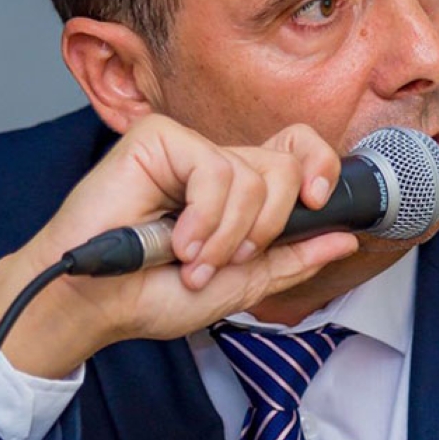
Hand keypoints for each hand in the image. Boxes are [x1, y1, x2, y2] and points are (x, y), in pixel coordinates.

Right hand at [0, 115, 358, 377]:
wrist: (94, 300)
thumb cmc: (150, 293)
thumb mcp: (239, 286)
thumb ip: (292, 261)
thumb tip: (344, 240)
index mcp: (238, 193)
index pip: (296, 152)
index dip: (318, 167)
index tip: (317, 203)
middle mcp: (216, 165)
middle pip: (283, 166)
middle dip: (264, 228)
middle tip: (226, 259)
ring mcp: (187, 149)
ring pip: (250, 176)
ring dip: (226, 236)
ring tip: (189, 259)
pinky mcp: (157, 139)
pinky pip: (215, 169)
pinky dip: (204, 217)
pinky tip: (176, 240)